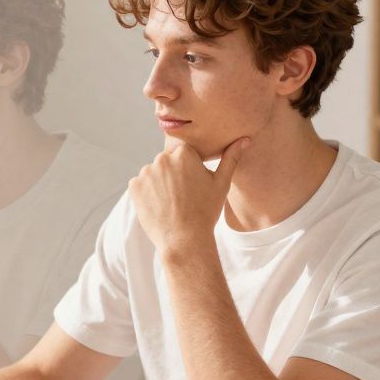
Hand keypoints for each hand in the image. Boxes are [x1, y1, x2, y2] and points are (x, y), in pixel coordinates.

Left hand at [128, 137, 248, 258]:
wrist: (184, 240)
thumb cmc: (205, 212)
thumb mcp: (221, 184)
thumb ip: (231, 158)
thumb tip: (245, 139)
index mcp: (184, 153)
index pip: (185, 153)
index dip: (190, 169)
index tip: (194, 185)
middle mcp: (162, 158)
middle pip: (168, 162)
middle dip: (174, 174)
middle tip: (184, 196)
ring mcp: (146, 172)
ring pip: (155, 173)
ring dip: (160, 183)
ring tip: (172, 202)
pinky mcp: (134, 186)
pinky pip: (141, 185)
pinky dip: (148, 194)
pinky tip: (160, 206)